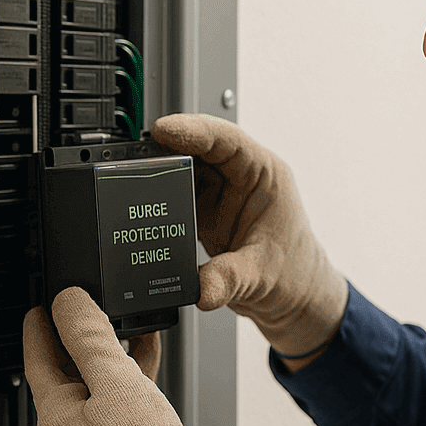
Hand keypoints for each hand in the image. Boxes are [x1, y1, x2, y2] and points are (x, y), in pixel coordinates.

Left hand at [24, 288, 219, 425]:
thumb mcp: (115, 380)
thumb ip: (89, 337)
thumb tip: (68, 303)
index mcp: (53, 417)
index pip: (36, 360)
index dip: (39, 328)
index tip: (39, 308)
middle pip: (64, 376)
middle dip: (77, 342)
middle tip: (85, 315)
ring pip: (92, 393)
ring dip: (108, 363)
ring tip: (127, 336)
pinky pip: (112, 411)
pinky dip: (125, 387)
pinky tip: (147, 373)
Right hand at [152, 113, 347, 362]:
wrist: (294, 295)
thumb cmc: (294, 273)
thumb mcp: (262, 277)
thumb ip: (229, 280)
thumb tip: (200, 288)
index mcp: (264, 174)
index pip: (227, 140)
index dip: (193, 130)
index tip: (163, 130)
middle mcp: (240, 176)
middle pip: (198, 148)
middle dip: (166, 148)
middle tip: (134, 157)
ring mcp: (220, 191)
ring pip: (184, 167)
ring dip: (159, 171)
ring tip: (131, 178)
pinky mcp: (204, 209)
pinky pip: (177, 191)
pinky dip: (159, 196)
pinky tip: (141, 202)